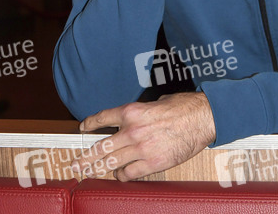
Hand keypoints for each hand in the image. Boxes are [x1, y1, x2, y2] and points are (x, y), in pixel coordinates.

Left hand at [76, 92, 215, 181]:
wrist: (203, 118)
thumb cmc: (183, 107)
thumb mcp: (156, 103)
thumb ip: (141, 113)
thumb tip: (133, 120)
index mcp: (132, 111)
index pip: (103, 118)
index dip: (90, 124)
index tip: (84, 128)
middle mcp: (132, 130)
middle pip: (101, 147)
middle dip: (85, 157)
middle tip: (75, 164)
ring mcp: (141, 148)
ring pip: (112, 162)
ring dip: (98, 169)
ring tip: (89, 173)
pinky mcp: (153, 162)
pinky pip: (130, 173)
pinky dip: (122, 175)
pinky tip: (120, 175)